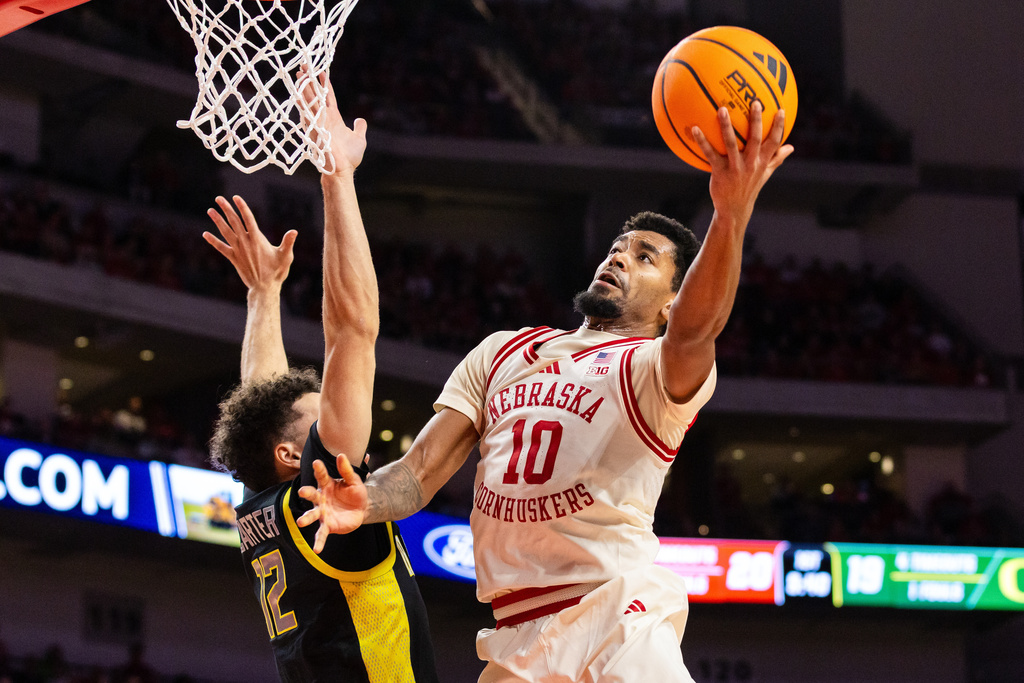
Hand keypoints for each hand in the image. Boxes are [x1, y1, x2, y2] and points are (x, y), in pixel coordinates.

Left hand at [203, 195, 297, 292]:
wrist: (264, 288)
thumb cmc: (276, 272)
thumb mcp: (285, 256)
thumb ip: (288, 243)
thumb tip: (294, 231)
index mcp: (257, 240)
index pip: (248, 219)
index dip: (242, 208)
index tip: (236, 197)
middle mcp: (245, 243)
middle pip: (234, 222)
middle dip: (226, 209)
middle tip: (219, 198)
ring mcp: (238, 251)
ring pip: (226, 232)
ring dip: (217, 221)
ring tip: (210, 210)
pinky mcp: (234, 259)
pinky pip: (221, 248)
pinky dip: (213, 241)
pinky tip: (205, 234)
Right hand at [296, 454, 368, 552]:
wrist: (362, 509)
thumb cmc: (355, 492)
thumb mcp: (354, 481)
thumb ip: (346, 470)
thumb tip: (341, 455)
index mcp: (327, 485)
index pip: (322, 476)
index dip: (319, 469)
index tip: (316, 462)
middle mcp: (321, 499)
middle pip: (312, 495)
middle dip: (307, 493)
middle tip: (302, 491)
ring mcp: (323, 513)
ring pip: (312, 515)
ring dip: (306, 518)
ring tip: (300, 522)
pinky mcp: (328, 525)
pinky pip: (321, 534)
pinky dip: (318, 542)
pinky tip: (316, 549)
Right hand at [297, 65, 366, 175]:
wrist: (342, 170)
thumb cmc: (349, 158)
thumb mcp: (359, 139)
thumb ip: (359, 128)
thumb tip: (360, 120)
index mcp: (333, 117)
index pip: (328, 96)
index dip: (324, 83)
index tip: (321, 71)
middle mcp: (324, 118)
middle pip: (315, 94)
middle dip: (309, 80)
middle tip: (303, 66)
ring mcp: (318, 122)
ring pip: (310, 100)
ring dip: (304, 87)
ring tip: (299, 73)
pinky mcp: (315, 128)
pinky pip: (307, 113)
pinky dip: (302, 103)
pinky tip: (297, 92)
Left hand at [692, 102, 793, 226]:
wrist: (734, 209)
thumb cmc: (750, 187)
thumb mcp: (765, 174)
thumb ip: (776, 159)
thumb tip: (791, 147)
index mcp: (762, 162)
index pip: (774, 142)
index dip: (779, 126)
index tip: (780, 110)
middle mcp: (750, 164)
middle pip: (756, 139)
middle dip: (756, 121)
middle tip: (755, 102)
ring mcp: (735, 168)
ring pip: (731, 144)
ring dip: (726, 126)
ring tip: (722, 109)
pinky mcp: (719, 172)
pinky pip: (710, 154)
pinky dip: (702, 141)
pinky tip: (695, 128)